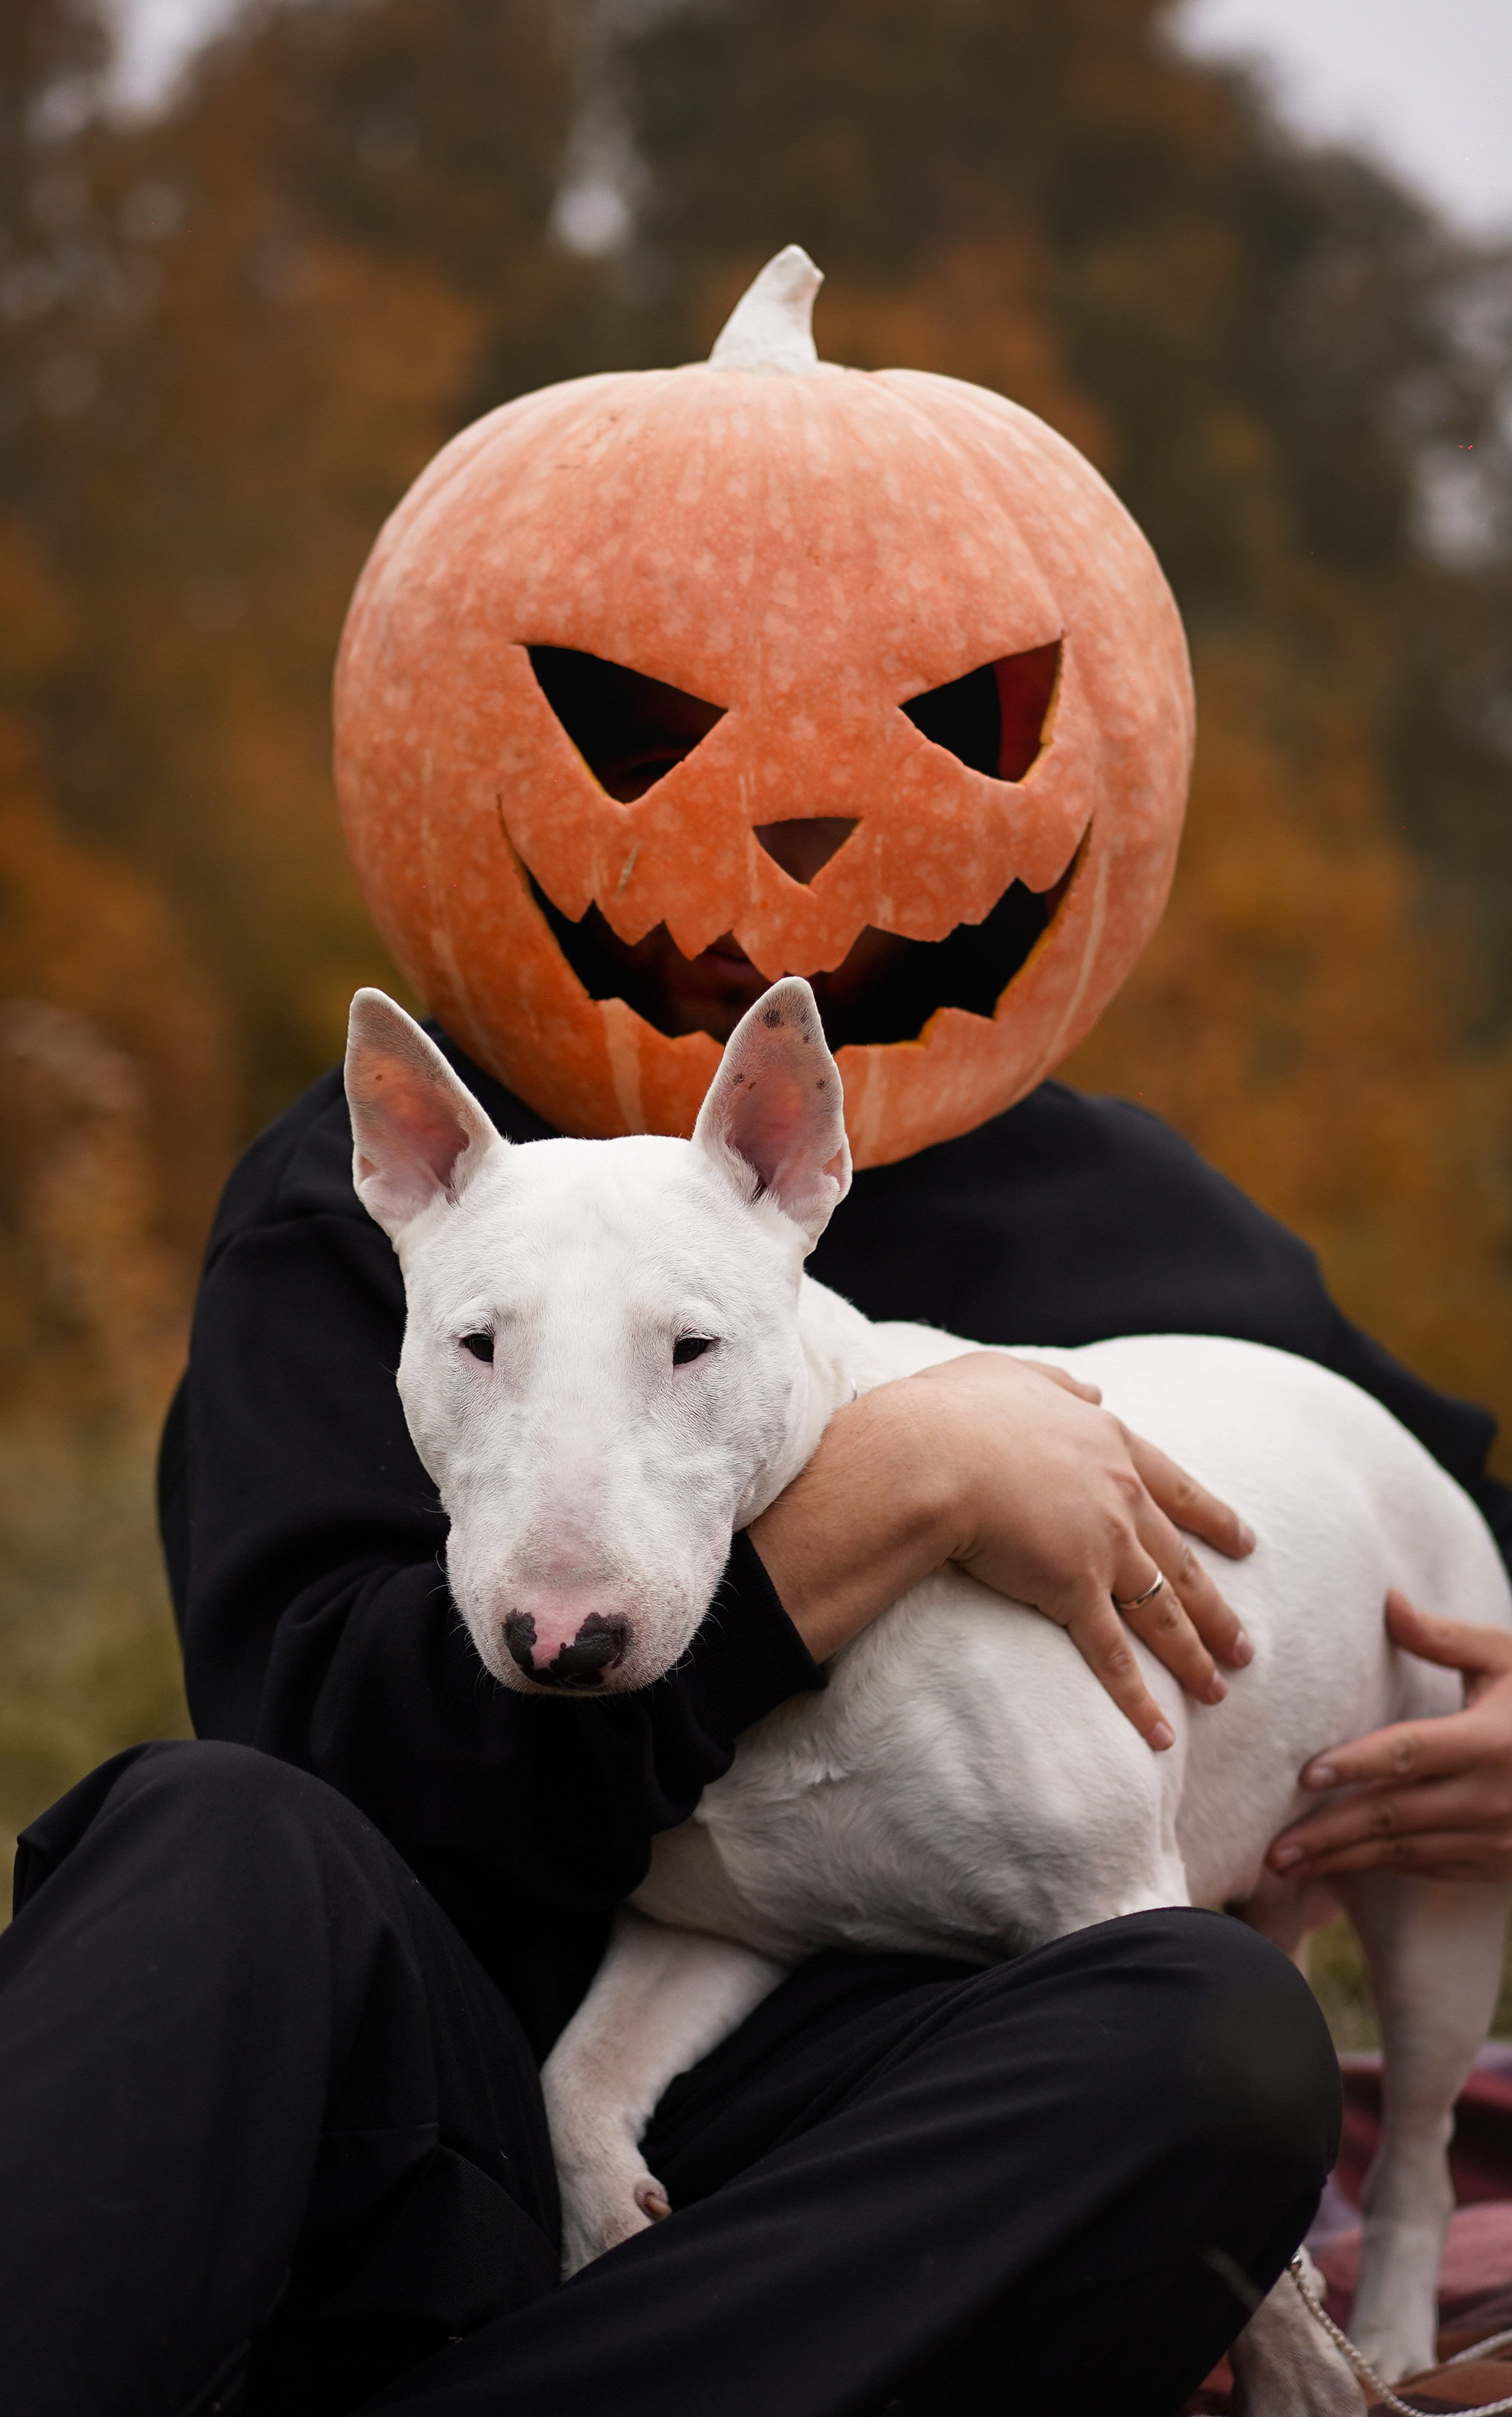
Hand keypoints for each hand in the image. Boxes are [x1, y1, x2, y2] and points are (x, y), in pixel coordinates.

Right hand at [750, 1350, 1253, 1748]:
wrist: (931, 1454)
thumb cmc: (956, 1411)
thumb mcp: (1012, 1375)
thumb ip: (1058, 1384)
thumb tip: (1095, 1389)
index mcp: (1109, 1446)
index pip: (1177, 1489)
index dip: (1214, 1520)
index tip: (1245, 1544)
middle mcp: (1120, 1498)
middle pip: (1181, 1564)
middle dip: (1217, 1609)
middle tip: (1246, 1646)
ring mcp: (1103, 1548)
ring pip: (1162, 1614)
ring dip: (1195, 1657)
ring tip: (1221, 1691)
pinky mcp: (1072, 1591)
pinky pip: (1113, 1657)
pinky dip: (1140, 1699)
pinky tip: (1162, 1735)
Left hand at [1267, 1592, 1511, 1882]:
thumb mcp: (1506, 1658)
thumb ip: (1443, 1637)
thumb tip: (1387, 1599)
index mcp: (1490, 1740)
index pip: (1410, 1753)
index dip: (1357, 1765)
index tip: (1306, 1776)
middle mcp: (1492, 1797)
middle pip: (1395, 1814)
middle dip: (1329, 1833)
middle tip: (1270, 1847)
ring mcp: (1496, 1838)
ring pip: (1404, 1851)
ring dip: (1343, 1860)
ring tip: (1285, 1862)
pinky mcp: (1496, 1863)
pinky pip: (1427, 1866)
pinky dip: (1380, 1867)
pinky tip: (1338, 1867)